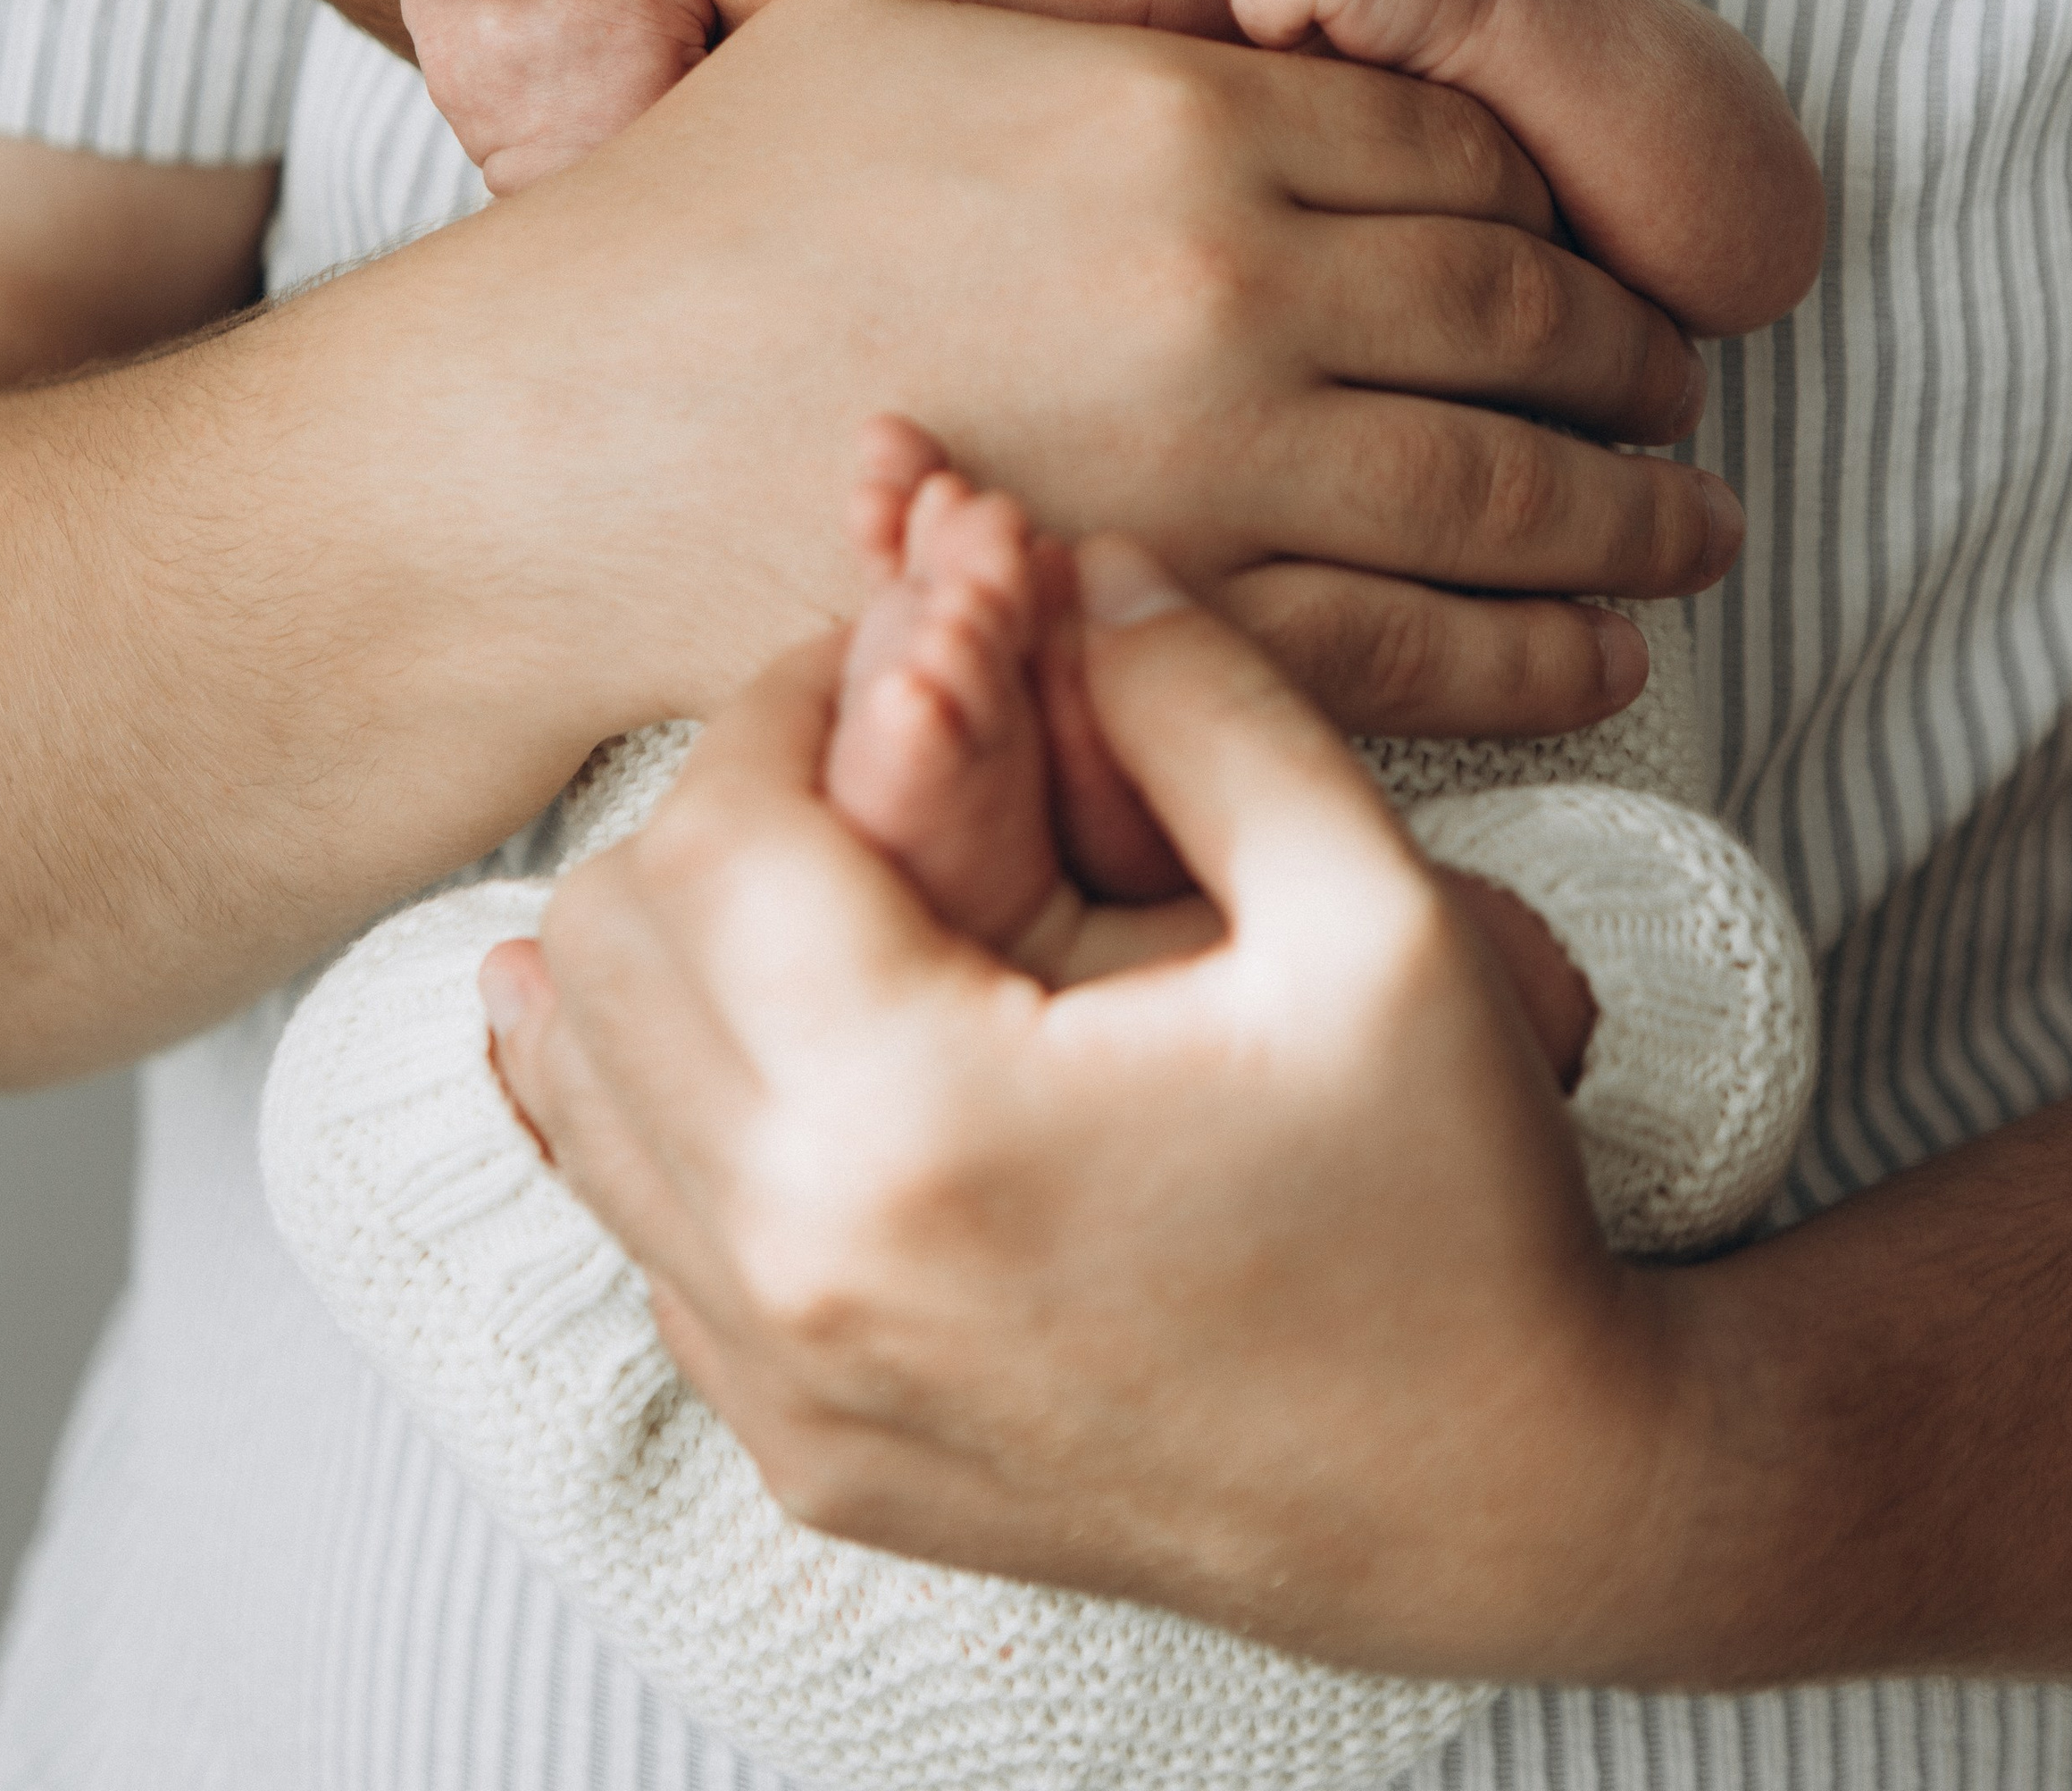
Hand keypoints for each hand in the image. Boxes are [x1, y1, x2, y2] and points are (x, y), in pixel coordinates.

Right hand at [437, 0, 1731, 747]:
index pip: (1466, 144)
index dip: (1560, 199)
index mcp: (1184, 111)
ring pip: (1515, 493)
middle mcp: (1236, 285)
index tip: (1597, 243)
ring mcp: (1217, 470)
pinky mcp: (1170, 624)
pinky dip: (1544, 655)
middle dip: (1635, 361)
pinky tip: (1597, 654)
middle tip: (1685, 393)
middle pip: (1527, 314)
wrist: (563, 449)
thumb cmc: (722, 207)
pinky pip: (1425, 649)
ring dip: (1636, 519)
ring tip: (1692, 533)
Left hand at [482, 548, 1680, 1679]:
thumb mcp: (1374, 912)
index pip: (722, 828)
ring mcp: (782, 1390)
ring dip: (669, 945)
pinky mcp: (799, 1453)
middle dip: (725, 804)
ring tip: (822, 872)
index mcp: (919, 1125)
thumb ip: (1205, 701)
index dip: (795, 693)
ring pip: (579, 1092)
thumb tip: (1082, 566)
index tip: (901, 655)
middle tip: (868, 752)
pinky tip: (766, 1036)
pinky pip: (634, 1233)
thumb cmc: (1448, 1211)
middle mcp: (798, 1276)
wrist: (1492, 1506)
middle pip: (609, 947)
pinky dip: (664, 1104)